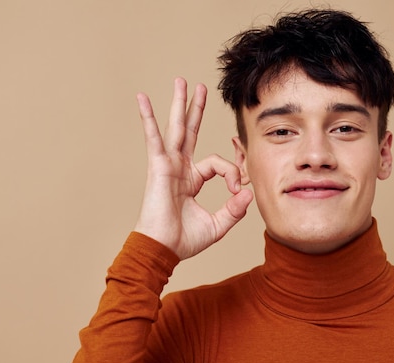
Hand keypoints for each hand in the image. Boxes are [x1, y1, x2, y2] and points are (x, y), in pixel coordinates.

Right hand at [133, 78, 252, 259]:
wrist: (163, 250)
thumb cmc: (184, 240)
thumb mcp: (218, 224)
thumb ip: (235, 209)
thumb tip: (250, 193)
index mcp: (192, 179)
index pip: (219, 163)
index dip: (233, 173)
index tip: (238, 191)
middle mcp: (180, 168)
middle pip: (190, 132)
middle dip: (196, 110)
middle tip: (200, 88)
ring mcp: (168, 165)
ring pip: (177, 129)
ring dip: (180, 104)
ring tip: (182, 81)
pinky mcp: (158, 167)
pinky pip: (154, 138)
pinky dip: (148, 118)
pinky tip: (142, 98)